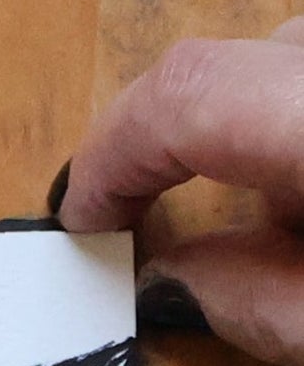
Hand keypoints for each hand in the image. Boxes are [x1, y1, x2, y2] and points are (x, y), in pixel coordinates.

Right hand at [54, 17, 303, 365]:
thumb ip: (252, 301)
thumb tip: (177, 280)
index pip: (185, 97)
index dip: (109, 156)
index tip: (82, 219)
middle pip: (232, 69)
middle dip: (173, 147)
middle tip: (149, 229)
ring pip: (284, 64)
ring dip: (250, 135)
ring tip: (270, 221)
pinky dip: (292, 128)